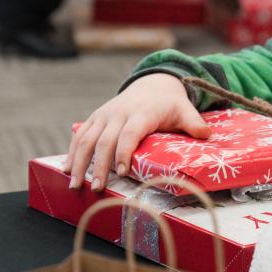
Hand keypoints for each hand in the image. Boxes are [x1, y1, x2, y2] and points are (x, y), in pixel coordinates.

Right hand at [63, 74, 208, 190]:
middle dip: (99, 165)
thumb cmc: (170, 103)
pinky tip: (66, 169)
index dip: (123, 152)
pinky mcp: (96, 117)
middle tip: (96, 187)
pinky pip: (81, 135)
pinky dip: (71, 152)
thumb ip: (194, 122)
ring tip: (74, 184)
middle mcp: (119, 113)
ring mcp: (105, 115)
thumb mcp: (184, 109)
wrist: (153, 83)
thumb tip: (206, 136)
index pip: (129, 134)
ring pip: (87, 138)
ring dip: (78, 161)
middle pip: (105, 141)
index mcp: (141, 113)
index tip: (122, 172)